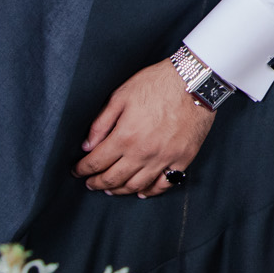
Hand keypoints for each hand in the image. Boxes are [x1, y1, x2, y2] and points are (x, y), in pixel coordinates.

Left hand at [74, 60, 215, 196]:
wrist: (196, 81)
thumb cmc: (158, 83)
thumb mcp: (122, 95)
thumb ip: (101, 122)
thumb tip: (87, 145)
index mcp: (125, 136)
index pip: (96, 162)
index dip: (82, 169)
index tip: (77, 171)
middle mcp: (143, 153)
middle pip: (113, 178)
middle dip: (97, 183)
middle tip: (90, 183)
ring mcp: (164, 158)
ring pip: (136, 186)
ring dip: (119, 190)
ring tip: (111, 189)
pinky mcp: (183, 158)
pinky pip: (164, 184)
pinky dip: (150, 192)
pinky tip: (142, 192)